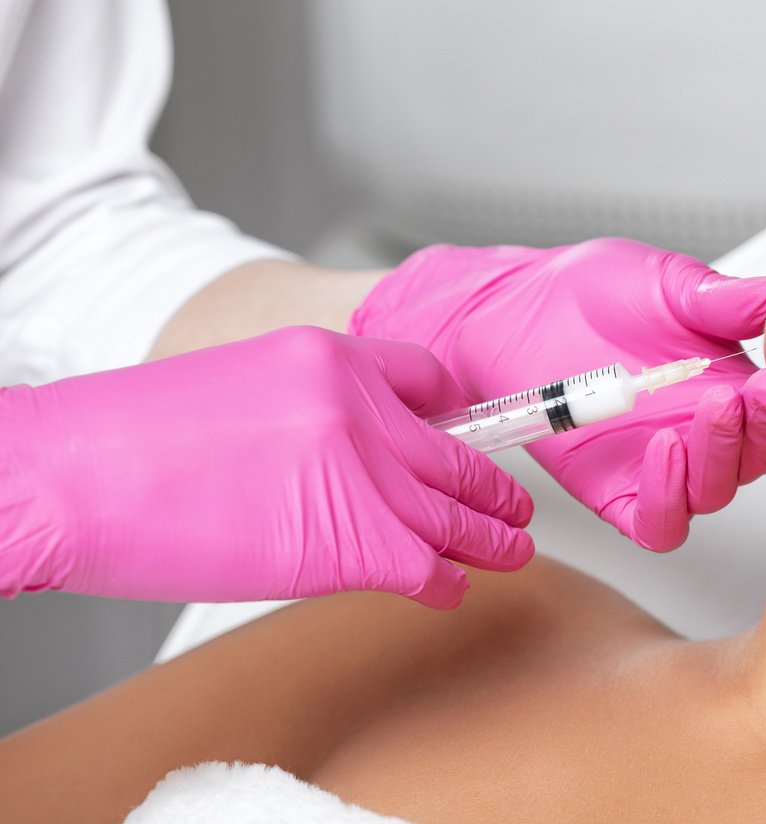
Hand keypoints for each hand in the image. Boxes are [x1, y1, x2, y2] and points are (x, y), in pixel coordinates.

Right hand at [0, 327, 532, 606]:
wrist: (71, 477)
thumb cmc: (130, 442)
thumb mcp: (240, 384)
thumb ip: (311, 408)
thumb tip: (348, 451)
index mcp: (331, 356)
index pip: (430, 379)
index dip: (459, 416)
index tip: (473, 437)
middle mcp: (360, 409)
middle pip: (457, 452)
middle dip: (493, 486)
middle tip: (513, 504)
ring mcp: (363, 473)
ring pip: (456, 512)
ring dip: (490, 538)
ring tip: (510, 549)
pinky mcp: (353, 541)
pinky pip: (426, 565)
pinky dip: (445, 581)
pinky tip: (449, 588)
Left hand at [350, 238, 765, 549]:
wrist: (514, 310)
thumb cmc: (591, 293)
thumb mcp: (671, 284)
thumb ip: (729, 301)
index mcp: (734, 386)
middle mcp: (706, 434)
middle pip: (765, 458)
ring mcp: (665, 468)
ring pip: (719, 492)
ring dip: (728, 457)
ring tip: (717, 408)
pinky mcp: (619, 494)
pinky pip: (660, 521)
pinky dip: (672, 498)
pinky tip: (666, 449)